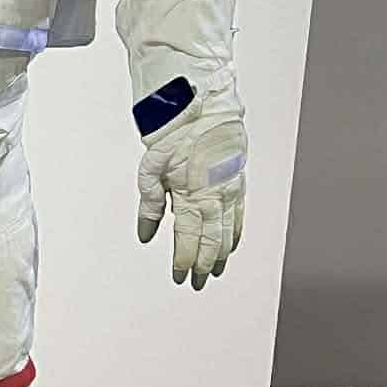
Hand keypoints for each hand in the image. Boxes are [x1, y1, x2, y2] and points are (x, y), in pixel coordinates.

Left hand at [136, 96, 245, 291]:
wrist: (201, 105)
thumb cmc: (174, 132)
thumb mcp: (150, 169)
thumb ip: (149, 205)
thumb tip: (146, 234)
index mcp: (193, 195)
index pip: (188, 239)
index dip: (184, 261)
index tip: (179, 276)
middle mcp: (216, 196)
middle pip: (211, 241)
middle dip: (203, 264)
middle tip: (197, 282)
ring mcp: (231, 189)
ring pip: (228, 231)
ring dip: (220, 254)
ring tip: (213, 270)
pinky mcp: (238, 180)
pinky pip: (240, 214)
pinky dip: (235, 233)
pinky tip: (231, 243)